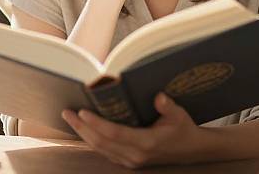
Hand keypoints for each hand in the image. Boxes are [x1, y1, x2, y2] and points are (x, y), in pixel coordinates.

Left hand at [61, 92, 200, 168]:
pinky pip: (105, 151)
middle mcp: (135, 154)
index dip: (96, 123)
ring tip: (70, 118)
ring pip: (100, 148)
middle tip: (66, 112)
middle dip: (81, 127)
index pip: (114, 133)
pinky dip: (92, 139)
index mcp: (146, 142)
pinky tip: (84, 129)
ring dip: (83, 134)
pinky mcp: (129, 161)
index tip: (82, 111)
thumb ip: (167, 106)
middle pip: (101, 142)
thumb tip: (158, 96)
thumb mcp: (179, 115)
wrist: (191, 150)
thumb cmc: (183, 129)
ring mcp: (131, 160)